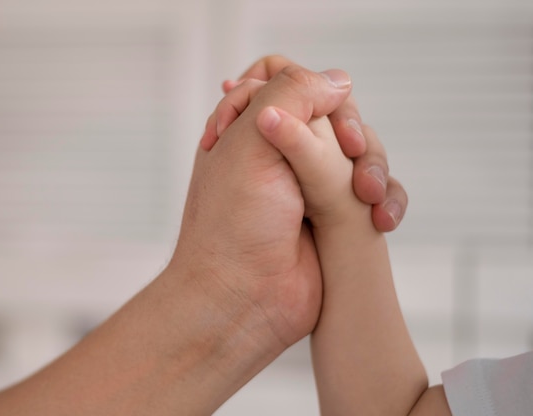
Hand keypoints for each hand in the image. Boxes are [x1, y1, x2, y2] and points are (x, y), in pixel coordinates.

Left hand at [204, 55, 407, 232]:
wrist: (245, 298)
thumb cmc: (235, 222)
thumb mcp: (251, 140)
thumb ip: (292, 92)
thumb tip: (339, 80)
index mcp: (250, 129)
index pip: (286, 78)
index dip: (306, 87)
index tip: (307, 114)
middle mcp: (281, 153)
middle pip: (335, 111)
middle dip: (348, 129)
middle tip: (349, 149)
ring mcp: (312, 186)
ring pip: (364, 150)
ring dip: (373, 166)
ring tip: (365, 196)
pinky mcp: (338, 217)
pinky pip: (379, 191)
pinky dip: (388, 199)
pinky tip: (380, 219)